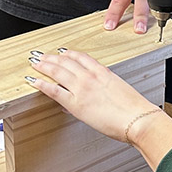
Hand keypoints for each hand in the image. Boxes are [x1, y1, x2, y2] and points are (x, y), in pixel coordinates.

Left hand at [25, 48, 157, 141]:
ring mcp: (81, 88)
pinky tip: (34, 80)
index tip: (62, 52)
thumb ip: (106, 88)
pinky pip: (53, 89)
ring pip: (57, 71)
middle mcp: (90, 76)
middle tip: (42, 55)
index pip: (81, 57)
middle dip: (51, 57)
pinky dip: (42, 83)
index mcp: (103, 72)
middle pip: (66, 61)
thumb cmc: (134, 109)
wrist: (137, 119)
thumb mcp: (120, 91)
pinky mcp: (75, 103)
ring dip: (44, 65)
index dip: (68, 53)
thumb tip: (97, 94)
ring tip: (35, 63)